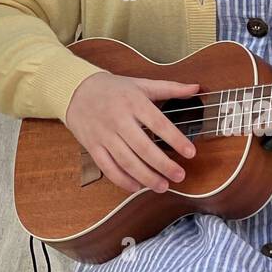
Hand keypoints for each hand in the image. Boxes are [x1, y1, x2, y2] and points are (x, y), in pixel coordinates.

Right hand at [65, 72, 200, 193]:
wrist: (75, 89)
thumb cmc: (113, 88)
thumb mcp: (140, 84)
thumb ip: (169, 88)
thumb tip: (196, 88)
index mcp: (133, 102)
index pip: (158, 123)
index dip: (176, 140)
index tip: (191, 152)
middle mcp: (119, 119)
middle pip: (143, 147)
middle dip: (164, 165)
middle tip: (180, 176)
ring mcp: (104, 134)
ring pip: (126, 161)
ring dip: (146, 177)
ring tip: (162, 186)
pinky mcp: (92, 146)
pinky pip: (108, 167)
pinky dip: (122, 180)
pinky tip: (136, 186)